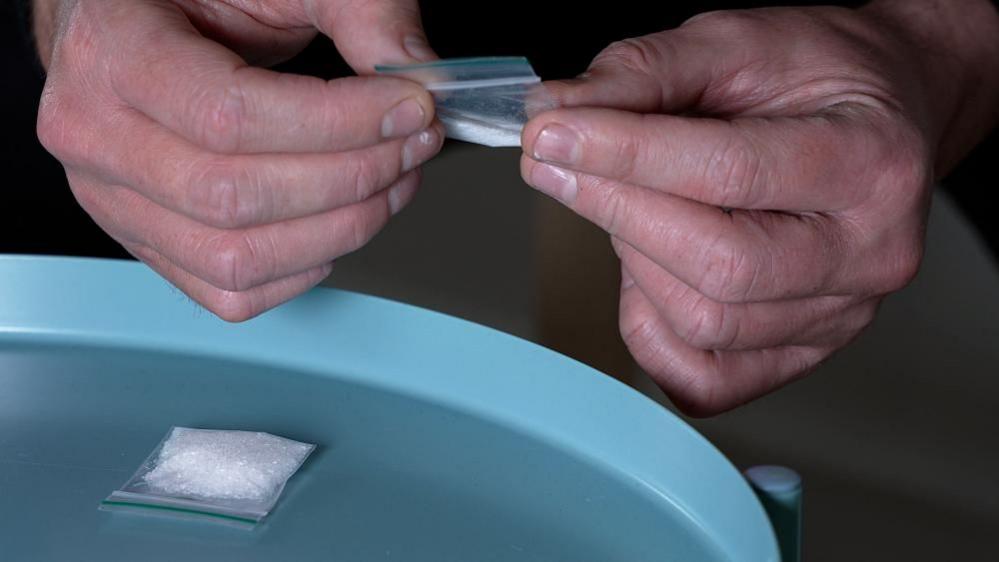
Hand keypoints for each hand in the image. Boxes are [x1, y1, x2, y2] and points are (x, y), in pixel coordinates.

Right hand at [35, 0, 443, 320]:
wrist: (126, 28)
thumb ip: (355, 8)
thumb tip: (419, 73)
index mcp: (113, 52)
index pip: (231, 116)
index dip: (340, 122)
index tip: (408, 107)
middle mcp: (97, 137)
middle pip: (238, 197)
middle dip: (354, 176)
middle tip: (413, 142)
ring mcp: (114, 203)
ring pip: (237, 258)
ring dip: (340, 229)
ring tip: (392, 180)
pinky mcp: (146, 244)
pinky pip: (229, 291)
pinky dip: (302, 269)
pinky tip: (340, 223)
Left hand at [521, 2, 998, 413]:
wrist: (881, 117)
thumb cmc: (815, 80)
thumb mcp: (735, 41)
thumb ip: (644, 71)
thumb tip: (554, 113)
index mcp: (871, 162)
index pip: (730, 172)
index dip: (624, 154)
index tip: (548, 134)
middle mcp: (870, 253)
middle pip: (718, 265)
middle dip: (616, 210)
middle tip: (561, 162)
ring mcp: (840, 316)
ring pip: (703, 322)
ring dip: (633, 260)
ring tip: (629, 202)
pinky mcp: (802, 355)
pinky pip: (704, 380)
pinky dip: (650, 328)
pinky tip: (650, 270)